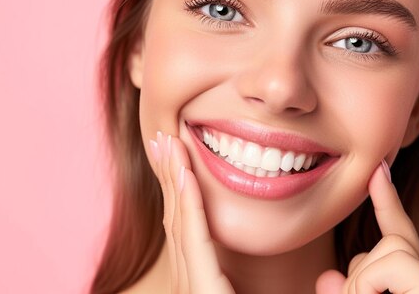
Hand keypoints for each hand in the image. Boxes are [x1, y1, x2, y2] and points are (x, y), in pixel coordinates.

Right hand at [150, 132, 234, 293]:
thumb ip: (240, 282)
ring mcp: (186, 286)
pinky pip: (193, 236)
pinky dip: (189, 202)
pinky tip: (185, 175)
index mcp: (191, 281)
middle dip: (167, 173)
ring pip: (179, 218)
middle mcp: (183, 280)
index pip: (180, 225)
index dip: (173, 186)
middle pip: (173, 215)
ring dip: (174, 176)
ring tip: (169, 143)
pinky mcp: (200, 291)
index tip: (171, 155)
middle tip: (161, 138)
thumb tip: (257, 266)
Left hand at [316, 160, 418, 293]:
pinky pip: (397, 260)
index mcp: (412, 287)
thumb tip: (328, 278)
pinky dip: (368, 284)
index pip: (401, 239)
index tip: (379, 169)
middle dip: (360, 270)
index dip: (389, 203)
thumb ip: (342, 293)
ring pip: (392, 247)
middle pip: (395, 240)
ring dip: (360, 282)